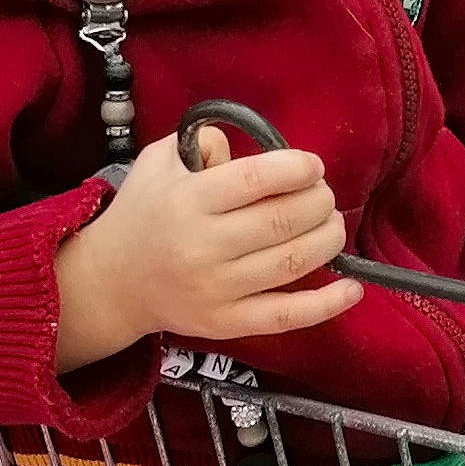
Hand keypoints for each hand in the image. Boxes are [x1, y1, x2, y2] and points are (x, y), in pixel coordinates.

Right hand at [54, 128, 360, 373]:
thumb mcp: (160, 161)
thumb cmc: (143, 212)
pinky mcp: (227, 324)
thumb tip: (252, 146)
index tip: (313, 166)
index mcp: (188, 201)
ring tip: (333, 224)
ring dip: (327, 240)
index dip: (296, 169)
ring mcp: (217, 290)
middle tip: (324, 194)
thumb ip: (203, 142)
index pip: (255, 180)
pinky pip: (285, 317)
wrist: (111, 282)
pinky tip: (352, 287)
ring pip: (290, 264)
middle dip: (318, 202)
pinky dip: (326, 305)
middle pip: (281, 221)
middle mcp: (203, 247)